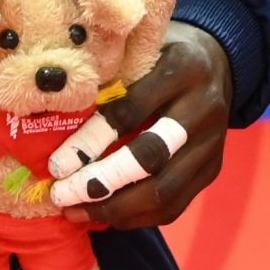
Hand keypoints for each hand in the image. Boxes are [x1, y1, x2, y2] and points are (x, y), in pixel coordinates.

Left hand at [59, 22, 230, 227]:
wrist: (217, 61)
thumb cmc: (160, 55)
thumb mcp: (137, 51)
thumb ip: (108, 77)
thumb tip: (52, 117)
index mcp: (182, 67)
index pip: (132, 111)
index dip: (91, 141)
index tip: (56, 165)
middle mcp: (204, 106)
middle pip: (152, 157)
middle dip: (101, 184)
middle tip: (62, 195)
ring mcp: (213, 142)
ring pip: (165, 191)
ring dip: (115, 209)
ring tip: (76, 211)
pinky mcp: (213, 168)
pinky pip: (175, 205)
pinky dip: (136, 217)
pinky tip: (105, 214)